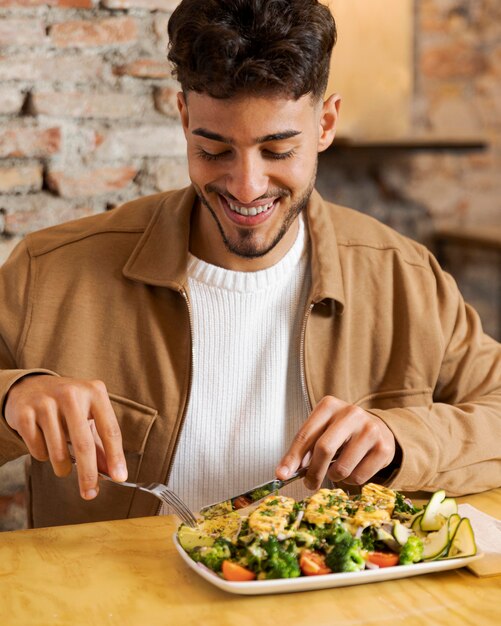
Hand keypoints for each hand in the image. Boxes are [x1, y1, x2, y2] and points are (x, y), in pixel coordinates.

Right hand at [4, 375, 126, 499]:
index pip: (109, 429)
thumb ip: (101, 444)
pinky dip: (43, 456)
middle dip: (88, 474)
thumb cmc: (67, 405)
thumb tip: (112, 474)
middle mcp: (71, 393)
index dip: (115, 456)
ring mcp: (45, 402)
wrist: (30, 387)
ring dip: (62, 468)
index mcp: (94, 391)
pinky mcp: (24, 413)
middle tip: (90, 493)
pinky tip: (44, 443)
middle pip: (84, 444)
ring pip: (58, 452)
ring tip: (63, 465)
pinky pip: (37, 450)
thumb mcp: (88, 416)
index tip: (119, 477)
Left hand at [276, 395, 395, 489]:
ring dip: (334, 477)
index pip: (305, 434)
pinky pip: (358, 477)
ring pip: (342, 468)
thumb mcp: (322, 431)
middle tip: (310, 484)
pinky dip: (350, 480)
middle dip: (313, 472)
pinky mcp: (383, 447)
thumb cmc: (342, 431)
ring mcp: (370, 429)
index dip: (292, 458)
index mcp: (329, 406)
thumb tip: (285, 472)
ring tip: (337, 469)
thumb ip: (305, 448)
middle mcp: (351, 413)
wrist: (378, 428)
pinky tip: (353, 468)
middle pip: (324, 449)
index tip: (282, 475)